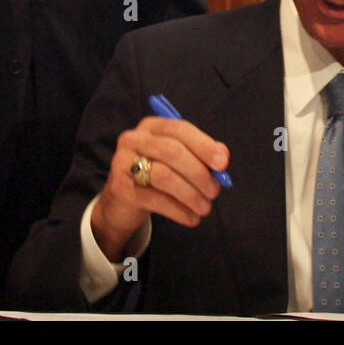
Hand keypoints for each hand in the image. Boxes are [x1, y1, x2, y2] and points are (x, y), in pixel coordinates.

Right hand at [90, 116, 228, 260]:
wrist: (122, 202)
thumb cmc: (155, 176)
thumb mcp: (176, 161)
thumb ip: (199, 155)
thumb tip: (222, 158)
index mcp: (151, 126)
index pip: (180, 130)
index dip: (204, 146)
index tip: (223, 164)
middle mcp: (134, 139)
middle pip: (172, 151)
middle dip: (199, 172)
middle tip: (214, 191)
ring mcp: (123, 163)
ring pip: (164, 176)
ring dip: (191, 194)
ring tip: (204, 208)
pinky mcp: (120, 189)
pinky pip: (156, 200)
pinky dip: (179, 211)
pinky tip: (191, 218)